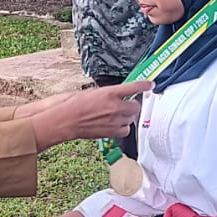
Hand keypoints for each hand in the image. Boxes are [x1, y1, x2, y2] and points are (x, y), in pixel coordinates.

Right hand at [31, 81, 150, 149]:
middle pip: (136, 106)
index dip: (144, 85)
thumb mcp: (92, 92)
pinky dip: (123, 128)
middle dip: (132, 105)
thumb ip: (108, 94)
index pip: (134, 87)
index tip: (150, 84)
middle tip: (125, 105)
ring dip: (126, 116)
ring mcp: (115, 120)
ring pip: (131, 118)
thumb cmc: (74, 104)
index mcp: (110, 93)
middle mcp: (115, 106)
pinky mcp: (112, 132)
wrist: (66, 120)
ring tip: (115, 116)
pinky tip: (115, 125)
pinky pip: (126, 130)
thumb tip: (116, 96)